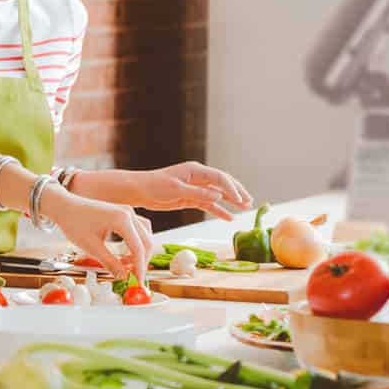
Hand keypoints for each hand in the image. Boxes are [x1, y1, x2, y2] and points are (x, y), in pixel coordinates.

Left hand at [47, 189, 157, 280]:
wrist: (63, 206)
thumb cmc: (74, 222)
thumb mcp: (91, 247)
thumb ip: (110, 262)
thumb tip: (123, 276)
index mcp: (122, 219)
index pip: (139, 248)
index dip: (140, 268)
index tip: (139, 281)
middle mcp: (128, 213)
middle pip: (146, 241)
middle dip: (142, 260)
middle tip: (135, 276)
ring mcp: (126, 211)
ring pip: (144, 234)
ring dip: (140, 251)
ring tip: (129, 265)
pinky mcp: (122, 213)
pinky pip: (137, 229)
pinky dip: (136, 242)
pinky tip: (126, 253)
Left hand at [130, 162, 252, 217]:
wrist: (139, 191)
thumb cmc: (155, 186)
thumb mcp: (176, 190)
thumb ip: (198, 193)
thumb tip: (219, 196)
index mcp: (195, 170)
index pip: (219, 178)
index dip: (231, 188)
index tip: (240, 200)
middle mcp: (197, 177)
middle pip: (222, 184)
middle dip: (237, 192)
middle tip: (250, 201)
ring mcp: (195, 188)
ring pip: (217, 195)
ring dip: (231, 202)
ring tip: (245, 208)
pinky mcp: (190, 198)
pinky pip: (208, 205)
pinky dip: (219, 211)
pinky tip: (229, 217)